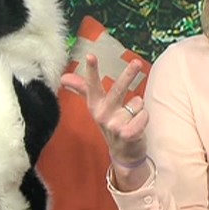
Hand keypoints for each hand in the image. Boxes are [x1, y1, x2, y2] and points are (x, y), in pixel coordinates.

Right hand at [59, 53, 147, 167]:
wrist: (123, 153)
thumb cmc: (111, 124)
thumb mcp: (96, 107)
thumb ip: (82, 89)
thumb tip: (63, 77)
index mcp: (95, 106)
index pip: (91, 85)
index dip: (91, 71)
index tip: (90, 56)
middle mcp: (103, 115)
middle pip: (118, 90)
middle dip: (128, 75)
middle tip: (137, 62)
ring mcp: (114, 125)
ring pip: (137, 102)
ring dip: (139, 107)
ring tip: (132, 118)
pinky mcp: (128, 134)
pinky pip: (144, 115)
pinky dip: (145, 117)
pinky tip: (138, 126)